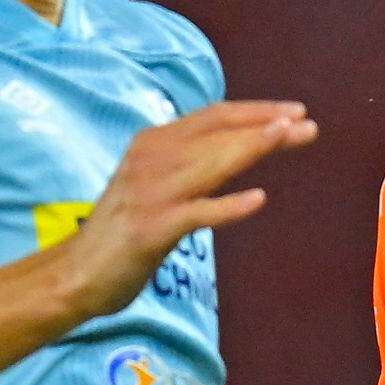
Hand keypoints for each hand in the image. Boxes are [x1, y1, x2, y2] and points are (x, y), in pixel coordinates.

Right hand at [51, 101, 316, 320]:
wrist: (76, 273)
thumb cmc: (123, 231)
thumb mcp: (155, 184)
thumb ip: (188, 164)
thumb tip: (233, 148)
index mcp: (154, 143)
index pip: (213, 116)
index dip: (255, 111)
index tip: (293, 113)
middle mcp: (152, 159)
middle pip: (217, 134)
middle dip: (265, 126)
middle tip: (308, 126)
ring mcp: (151, 193)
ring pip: (210, 163)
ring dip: (252, 148)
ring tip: (289, 137)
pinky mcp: (151, 230)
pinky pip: (197, 214)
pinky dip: (228, 206)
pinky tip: (259, 200)